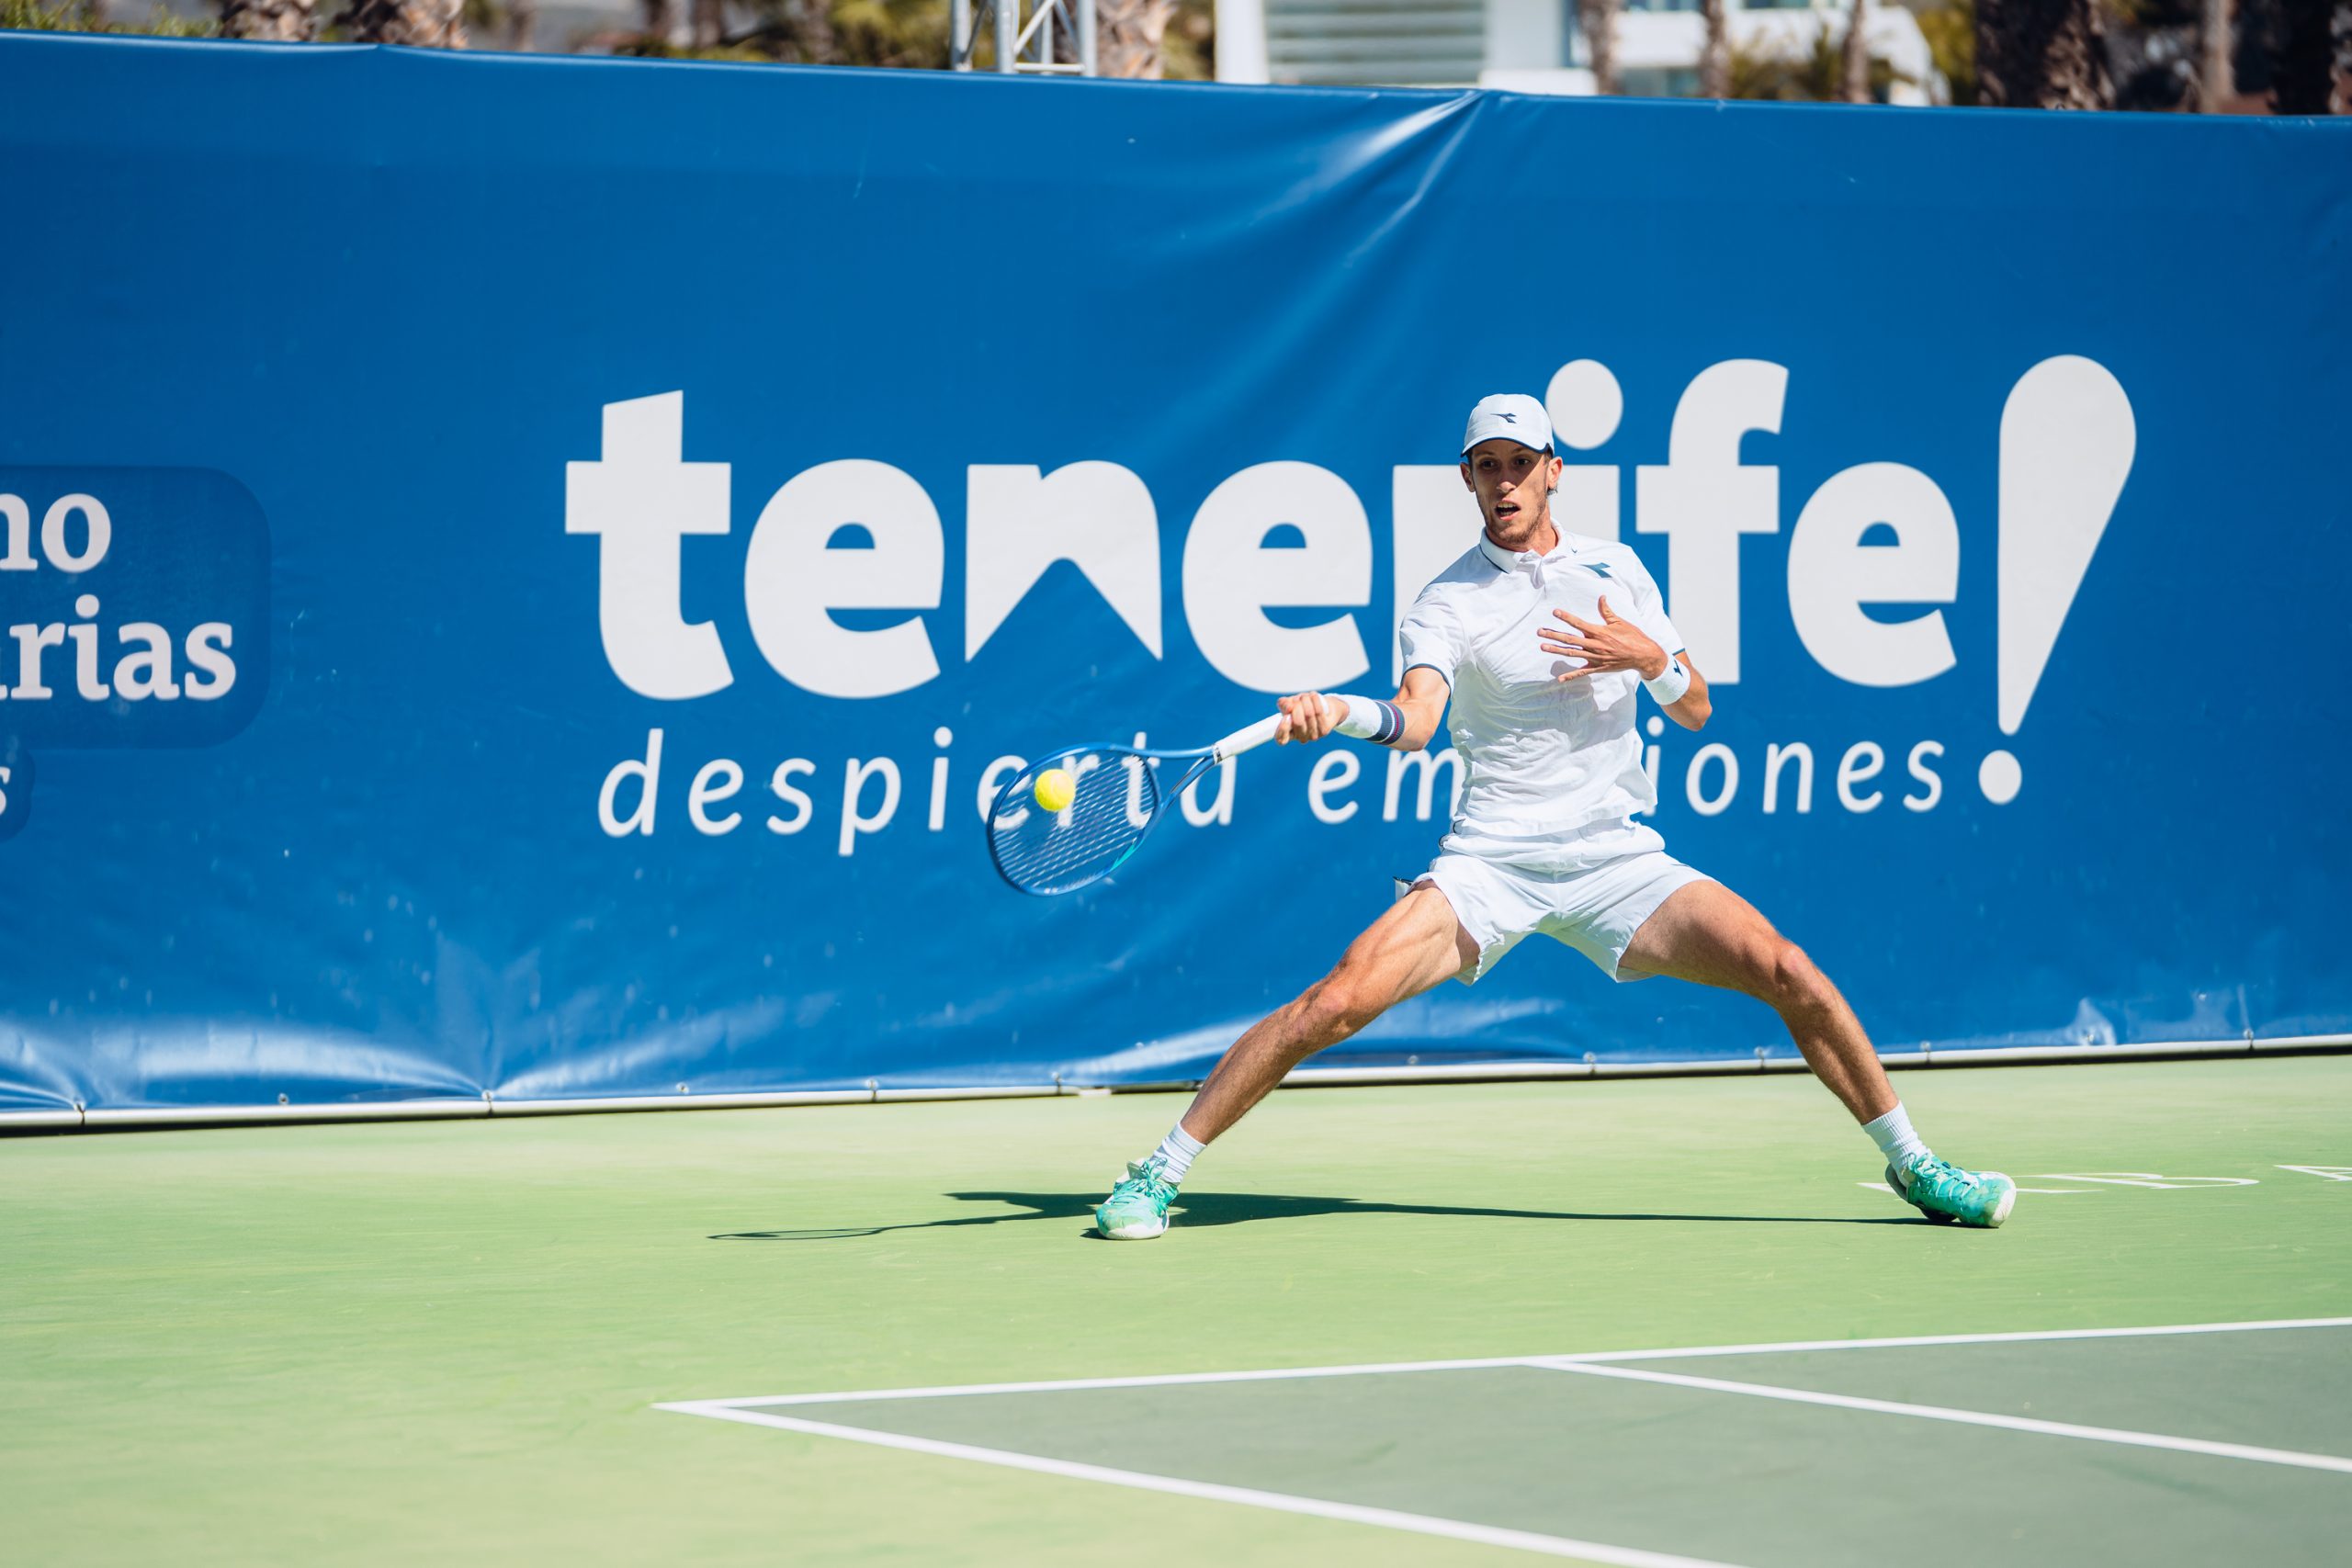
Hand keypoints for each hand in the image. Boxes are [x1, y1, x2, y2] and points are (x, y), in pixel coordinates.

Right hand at [1274, 692, 1343, 743]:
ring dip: (1305, 700)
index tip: (1285, 717)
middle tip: (1297, 699)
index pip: (1281, 739)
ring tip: (1305, 697)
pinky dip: (1314, 700)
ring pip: (1308, 714)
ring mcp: (1313, 735)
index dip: (1282, 729)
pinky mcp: (1324, 729)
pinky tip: (1313, 695)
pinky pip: (1318, 711)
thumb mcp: (1289, 704)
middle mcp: (1301, 738)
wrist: (1324, 707)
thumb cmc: (1303, 707)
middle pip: (1297, 721)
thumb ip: (1284, 704)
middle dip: (1296, 705)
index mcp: (1289, 735)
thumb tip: (1288, 707)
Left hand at [1538, 596, 1666, 682]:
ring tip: (1542, 647)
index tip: (1555, 612)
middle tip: (1539, 631)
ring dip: (1556, 650)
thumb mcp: (1619, 622)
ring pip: (1572, 654)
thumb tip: (1601, 597)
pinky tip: (1559, 679)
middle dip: (1553, 635)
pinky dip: (1571, 676)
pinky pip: (1582, 672)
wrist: (1643, 656)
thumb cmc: (1633, 636)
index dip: (1566, 617)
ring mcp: (1596, 658)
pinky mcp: (1598, 668)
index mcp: (1600, 632)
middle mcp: (1595, 645)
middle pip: (1570, 639)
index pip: (1579, 623)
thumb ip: (1607, 611)